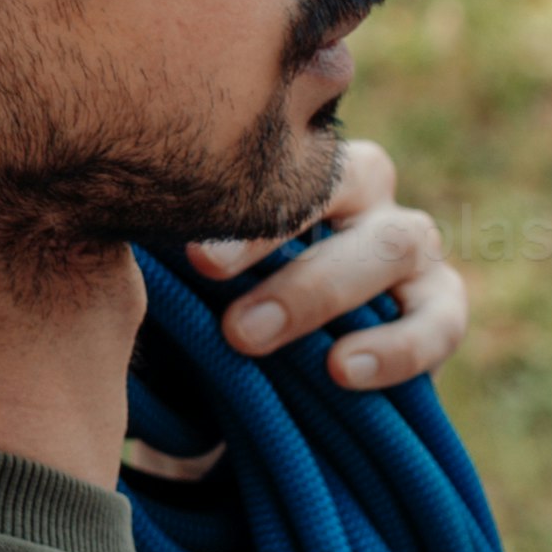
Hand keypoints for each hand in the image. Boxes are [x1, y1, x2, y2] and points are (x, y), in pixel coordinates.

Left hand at [189, 137, 465, 392]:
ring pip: (394, 242)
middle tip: (218, 299)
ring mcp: (409, 244)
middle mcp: (362, 193)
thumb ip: (164, 264)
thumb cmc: (206, 319)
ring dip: (323, 289)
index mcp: (298, 166)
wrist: (253, 391)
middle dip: (278, 244)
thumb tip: (111, 249)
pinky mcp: (441, 303)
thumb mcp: (179, 286)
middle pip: (346, 182)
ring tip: (259, 340)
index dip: (246, 209)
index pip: (285, 160)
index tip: (192, 261)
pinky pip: (440, 317)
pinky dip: (398, 346)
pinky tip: (341, 372)